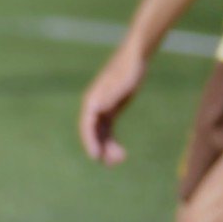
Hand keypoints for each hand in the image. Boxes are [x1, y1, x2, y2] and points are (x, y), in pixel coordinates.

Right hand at [78, 42, 151, 165]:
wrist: (135, 58)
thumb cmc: (128, 69)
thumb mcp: (122, 83)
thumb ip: (110, 96)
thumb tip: (96, 109)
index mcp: (92, 101)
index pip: (87, 126)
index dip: (90, 142)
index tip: (95, 156)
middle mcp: (94, 108)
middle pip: (94, 133)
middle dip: (101, 148)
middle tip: (112, 163)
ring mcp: (102, 110)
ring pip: (101, 134)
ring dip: (108, 148)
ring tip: (120, 160)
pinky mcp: (111, 111)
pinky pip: (109, 131)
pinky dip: (112, 142)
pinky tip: (120, 153)